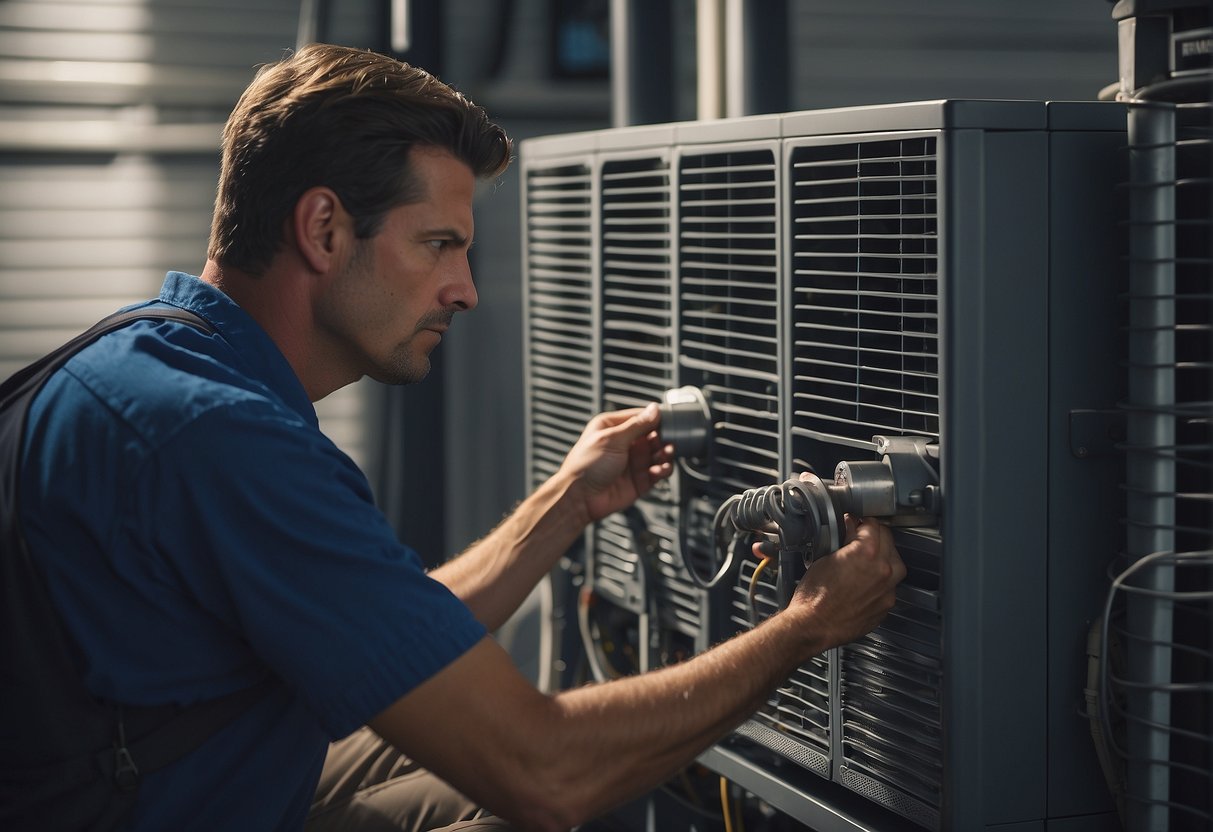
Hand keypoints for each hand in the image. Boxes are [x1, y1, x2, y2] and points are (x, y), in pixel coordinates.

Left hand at [558, 404, 673, 523]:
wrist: (580, 498)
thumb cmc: (586, 466)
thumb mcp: (612, 439)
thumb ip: (637, 425)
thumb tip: (654, 409)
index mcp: (613, 427)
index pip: (641, 417)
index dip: (656, 418)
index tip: (668, 420)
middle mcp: (625, 443)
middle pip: (654, 435)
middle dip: (664, 437)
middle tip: (668, 440)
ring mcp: (633, 462)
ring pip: (658, 453)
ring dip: (666, 453)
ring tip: (667, 454)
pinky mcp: (639, 480)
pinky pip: (658, 471)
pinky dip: (663, 470)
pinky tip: (660, 469)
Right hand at [788, 516, 904, 649]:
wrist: (813, 626)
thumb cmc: (813, 597)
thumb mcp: (824, 558)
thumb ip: (843, 541)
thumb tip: (850, 530)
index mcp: (866, 553)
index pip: (873, 525)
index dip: (862, 521)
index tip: (856, 523)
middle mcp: (883, 570)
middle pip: (888, 540)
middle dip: (874, 535)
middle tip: (860, 536)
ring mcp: (887, 590)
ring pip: (896, 563)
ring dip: (884, 556)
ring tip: (867, 557)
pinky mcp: (886, 605)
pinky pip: (891, 585)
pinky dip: (882, 579)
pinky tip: (866, 580)